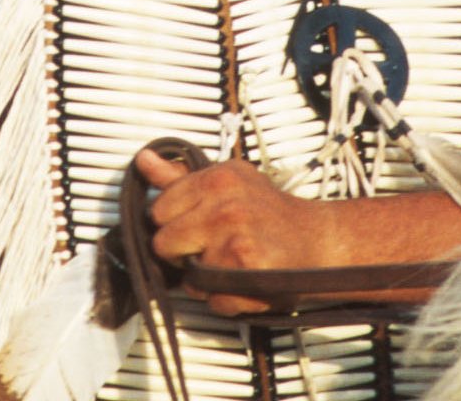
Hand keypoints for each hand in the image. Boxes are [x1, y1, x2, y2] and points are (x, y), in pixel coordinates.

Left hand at [134, 148, 330, 315]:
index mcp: (217, 180)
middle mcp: (226, 208)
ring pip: (188, 278)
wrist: (317, 238)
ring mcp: (237, 242)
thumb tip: (143, 160)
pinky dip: (226, 299)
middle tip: (208, 246)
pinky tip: (244, 280)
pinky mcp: (249, 275)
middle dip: (181, 251)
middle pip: (164, 244)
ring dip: (205, 279)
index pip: (158, 210)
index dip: (170, 222)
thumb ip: (180, 177)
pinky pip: (213, 301)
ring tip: (231, 262)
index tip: (190, 224)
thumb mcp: (226, 181)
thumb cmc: (267, 210)